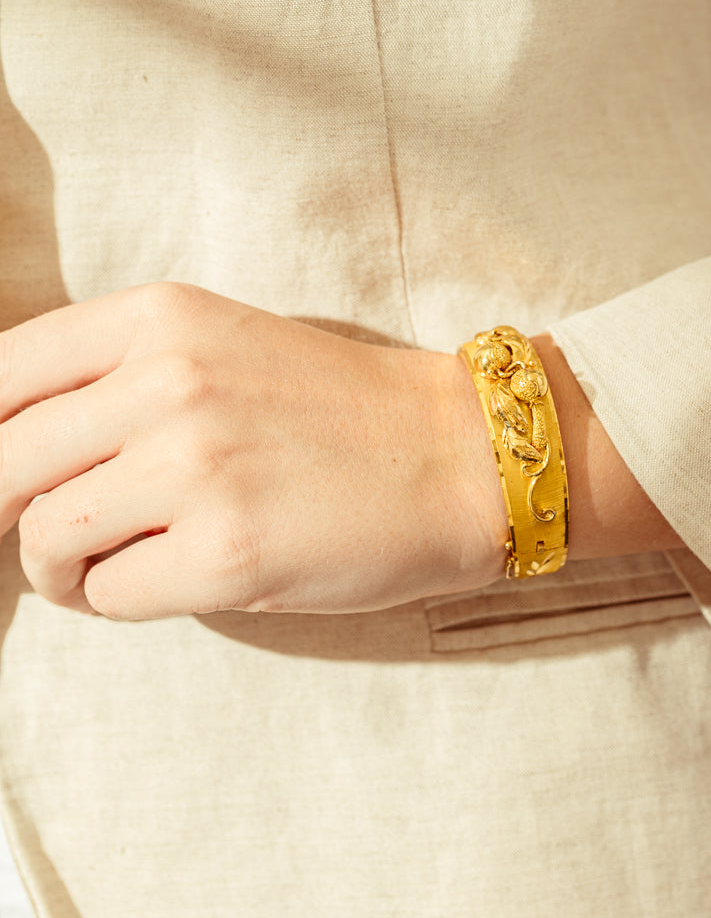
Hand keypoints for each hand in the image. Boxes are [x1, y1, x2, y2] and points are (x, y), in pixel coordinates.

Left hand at [0, 283, 508, 617]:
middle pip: (2, 463)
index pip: (1, 374)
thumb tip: (19, 448)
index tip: (7, 476)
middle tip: (49, 534)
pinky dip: (117, 599)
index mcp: (161, 318)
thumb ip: (123, 378)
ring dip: (60, 566)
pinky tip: (164, 580)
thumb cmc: (347, 411)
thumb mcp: (225, 349)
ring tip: (107, 565)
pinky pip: (106, 594)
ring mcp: (196, 469)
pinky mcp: (226, 554)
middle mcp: (168, 383)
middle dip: (10, 511)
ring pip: (42, 537)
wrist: (458, 457)